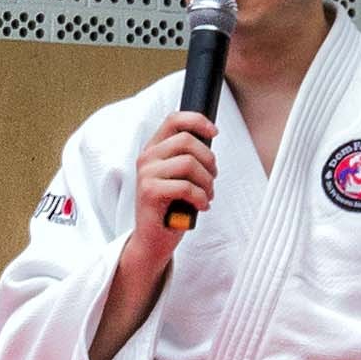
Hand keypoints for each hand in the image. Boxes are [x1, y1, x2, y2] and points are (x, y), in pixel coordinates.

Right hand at [129, 109, 216, 269]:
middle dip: (208, 160)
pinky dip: (201, 197)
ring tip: (207, 195)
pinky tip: (201, 206)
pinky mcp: (150, 192)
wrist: (153, 239)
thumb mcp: (178, 176)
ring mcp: (146, 174)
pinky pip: (186, 186)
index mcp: (154, 149)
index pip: (174, 120)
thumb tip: (209, 139)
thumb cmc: (170, 207)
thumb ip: (187, 157)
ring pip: (189, 163)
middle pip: (187, 141)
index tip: (214, 133)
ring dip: (207, 182)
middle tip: (212, 179)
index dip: (197, 121)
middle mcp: (147, 158)